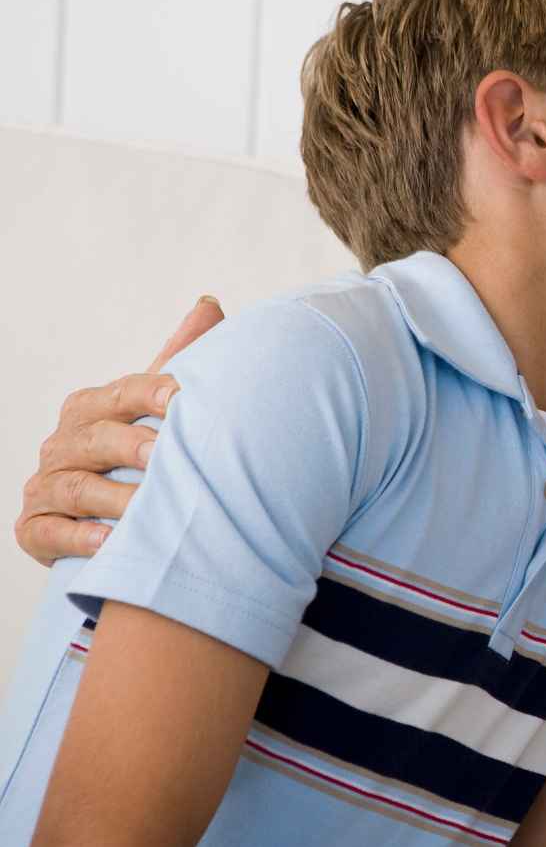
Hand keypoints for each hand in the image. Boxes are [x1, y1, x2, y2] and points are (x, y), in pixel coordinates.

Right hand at [15, 296, 225, 563]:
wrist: (111, 512)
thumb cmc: (144, 449)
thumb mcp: (160, 404)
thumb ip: (182, 356)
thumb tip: (210, 303)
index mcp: (93, 406)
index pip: (122, 393)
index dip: (151, 394)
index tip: (184, 399)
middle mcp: (63, 442)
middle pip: (93, 438)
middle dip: (129, 446)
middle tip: (164, 455)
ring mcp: (45, 486)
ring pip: (73, 488)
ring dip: (110, 497)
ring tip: (145, 508)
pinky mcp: (34, 529)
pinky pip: (48, 533)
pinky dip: (78, 539)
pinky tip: (110, 543)